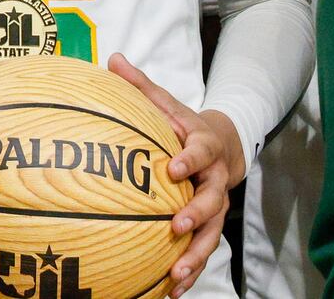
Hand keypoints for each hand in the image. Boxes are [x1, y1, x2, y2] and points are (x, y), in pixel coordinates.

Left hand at [107, 53, 243, 291]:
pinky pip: (202, 251)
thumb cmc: (182, 124)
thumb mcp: (165, 102)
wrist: (222, 145)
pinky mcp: (209, 227)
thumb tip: (111, 58)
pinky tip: (171, 291)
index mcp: (204, 147)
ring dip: (196, 256)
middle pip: (212, 200)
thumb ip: (140, 85)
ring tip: (177, 276)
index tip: (173, 167)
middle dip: (196, 214)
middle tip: (176, 226)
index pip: (200, 152)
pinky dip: (191, 272)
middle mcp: (215, 180)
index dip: (189, 159)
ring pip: (211, 235)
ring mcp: (215, 207)